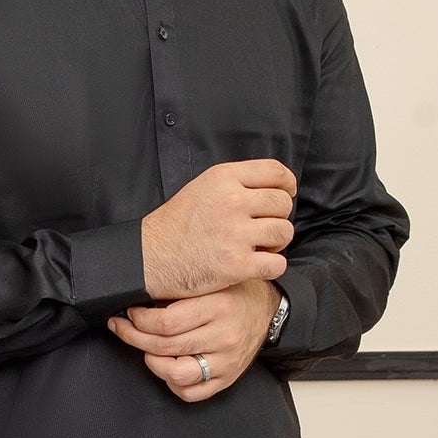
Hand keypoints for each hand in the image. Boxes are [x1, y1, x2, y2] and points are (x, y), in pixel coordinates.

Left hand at [107, 279, 282, 401]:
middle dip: (134, 337)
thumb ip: (182, 288)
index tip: (129, 313)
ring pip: (176, 374)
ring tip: (145, 349)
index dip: (139, 320)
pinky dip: (172, 384)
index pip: (166, 322)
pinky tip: (166, 367)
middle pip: (165, 347)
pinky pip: (192, 393)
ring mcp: (226, 361)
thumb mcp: (213, 280)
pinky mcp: (227, 378)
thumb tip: (139, 295)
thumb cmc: (234, 292)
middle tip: (122, 328)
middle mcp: (224, 336)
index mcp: (218, 307)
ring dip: (151, 362)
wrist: (267, 310)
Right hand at [140, 160, 295, 298]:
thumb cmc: (174, 226)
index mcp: (223, 178)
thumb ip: (234, 183)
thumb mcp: (201, 188)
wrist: (149, 258)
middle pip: (283, 203)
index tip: (286, 194)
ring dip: (276, 242)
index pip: (276, 172)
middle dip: (278, 216)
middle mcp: (231, 202)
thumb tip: (271, 187)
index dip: (288, 184)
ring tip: (259, 246)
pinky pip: (277, 264)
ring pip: (284, 232)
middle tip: (263, 228)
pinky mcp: (236, 264)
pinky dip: (272, 266)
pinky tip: (257, 265)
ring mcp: (234, 234)